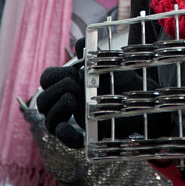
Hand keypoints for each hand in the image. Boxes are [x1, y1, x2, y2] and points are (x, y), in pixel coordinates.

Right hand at [38, 39, 169, 146]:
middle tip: (76, 89)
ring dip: (56, 111)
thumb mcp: (110, 63)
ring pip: (48, 121)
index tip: (73, 74)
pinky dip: (67, 136)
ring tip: (74, 101)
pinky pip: (65, 140)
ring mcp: (74, 118)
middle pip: (41, 101)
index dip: (54, 76)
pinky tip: (78, 132)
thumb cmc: (124, 78)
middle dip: (55, 92)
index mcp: (71, 81)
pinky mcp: (84, 134)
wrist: (142, 99)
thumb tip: (80, 45)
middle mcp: (69, 100)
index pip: (47, 79)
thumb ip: (94, 51)